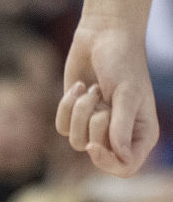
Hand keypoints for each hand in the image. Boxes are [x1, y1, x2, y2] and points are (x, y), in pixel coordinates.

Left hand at [56, 19, 158, 175]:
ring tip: (91, 88)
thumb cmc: (122, 62)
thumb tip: (120, 157)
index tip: (94, 146)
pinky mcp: (75, 111)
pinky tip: (79, 85)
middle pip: (97, 154)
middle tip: (101, 96)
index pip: (125, 167)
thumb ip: (122, 126)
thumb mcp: (126, 94)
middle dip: (93, 123)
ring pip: (76, 140)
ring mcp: (95, 123)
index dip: (107, 163)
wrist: (103, 34)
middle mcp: (118, 134)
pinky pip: (62, 126)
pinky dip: (66, 105)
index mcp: (140, 135)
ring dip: (79, 111)